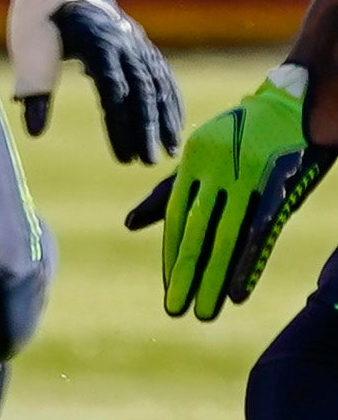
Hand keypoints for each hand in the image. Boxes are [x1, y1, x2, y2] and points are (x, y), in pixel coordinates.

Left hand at [0, 0, 181, 160]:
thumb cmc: (37, 15)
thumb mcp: (29, 47)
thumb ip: (33, 87)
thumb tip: (34, 132)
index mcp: (97, 42)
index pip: (114, 90)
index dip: (120, 125)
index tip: (123, 156)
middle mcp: (124, 42)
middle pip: (143, 91)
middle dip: (148, 129)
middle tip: (148, 163)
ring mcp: (137, 42)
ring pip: (158, 85)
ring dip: (165, 119)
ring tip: (168, 152)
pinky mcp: (140, 45)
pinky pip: (163, 76)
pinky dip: (172, 101)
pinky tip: (175, 124)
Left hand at [137, 72, 332, 320]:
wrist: (291, 106)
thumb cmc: (239, 138)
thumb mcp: (200, 162)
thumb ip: (168, 194)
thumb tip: (128, 224)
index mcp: (193, 168)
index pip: (177, 220)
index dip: (172, 255)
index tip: (168, 287)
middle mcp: (214, 174)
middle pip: (197, 234)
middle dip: (186, 274)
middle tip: (175, 310)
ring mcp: (245, 179)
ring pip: (225, 239)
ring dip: (214, 278)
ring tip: (204, 312)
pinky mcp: (276, 186)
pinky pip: (260, 231)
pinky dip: (248, 263)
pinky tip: (238, 292)